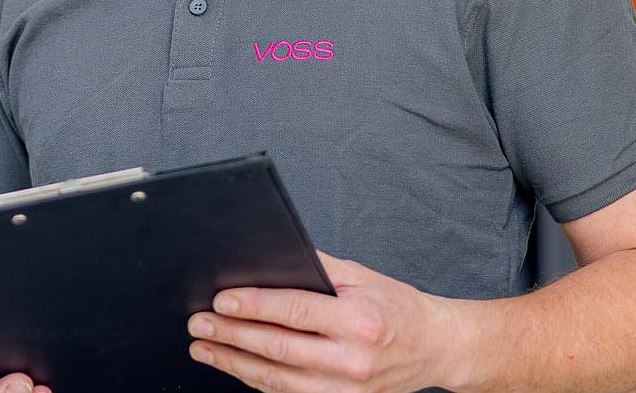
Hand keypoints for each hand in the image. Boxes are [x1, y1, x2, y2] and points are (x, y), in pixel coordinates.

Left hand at [185, 251, 459, 392]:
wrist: (436, 348)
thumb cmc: (399, 309)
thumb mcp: (362, 277)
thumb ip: (318, 268)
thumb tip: (270, 257)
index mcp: (360, 320)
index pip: (295, 311)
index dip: (253, 306)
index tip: (221, 301)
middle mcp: (354, 359)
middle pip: (280, 348)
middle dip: (233, 336)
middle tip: (199, 325)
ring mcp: (348, 389)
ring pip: (279, 380)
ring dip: (236, 364)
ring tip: (205, 349)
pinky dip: (259, 382)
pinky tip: (236, 368)